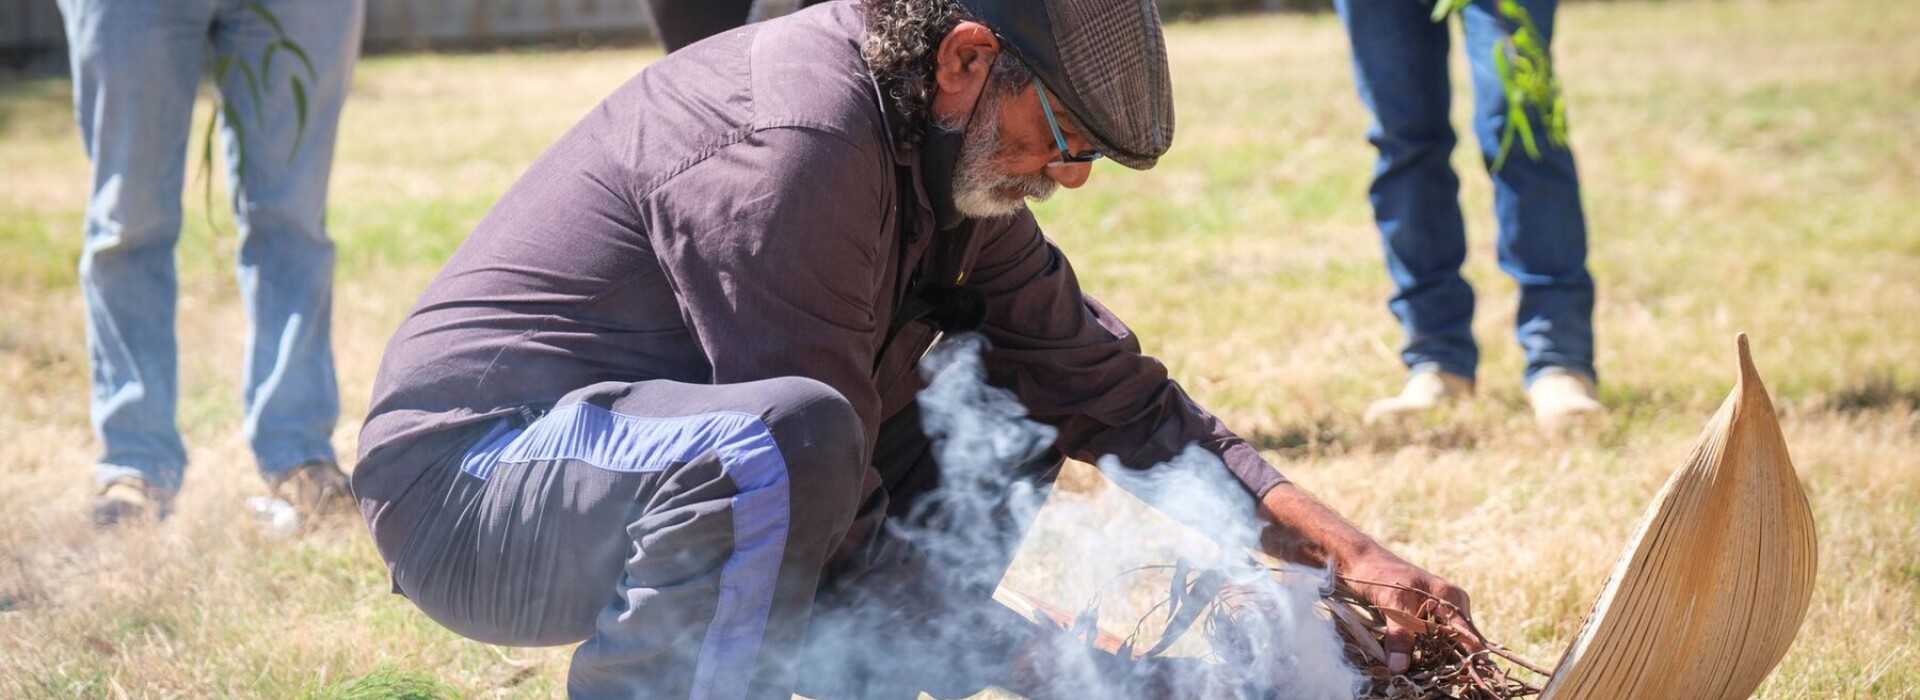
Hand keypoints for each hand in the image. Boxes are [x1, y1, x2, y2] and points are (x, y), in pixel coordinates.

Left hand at [1338, 548, 1479, 674]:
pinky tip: (1419, 663)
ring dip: (1438, 658)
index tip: (1458, 676)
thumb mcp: (1392, 604)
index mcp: (1451, 599)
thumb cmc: (1379, 576)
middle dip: (1452, 661)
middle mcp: (1452, 606)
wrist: (1362, 562)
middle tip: (1439, 677)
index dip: (1468, 659)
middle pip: (1461, 642)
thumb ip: (1400, 635)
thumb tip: (1400, 667)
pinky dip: (1428, 652)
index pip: (1470, 637)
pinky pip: (1434, 640)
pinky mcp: (1426, 618)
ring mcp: (1441, 612)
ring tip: (1428, 672)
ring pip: (1446, 643)